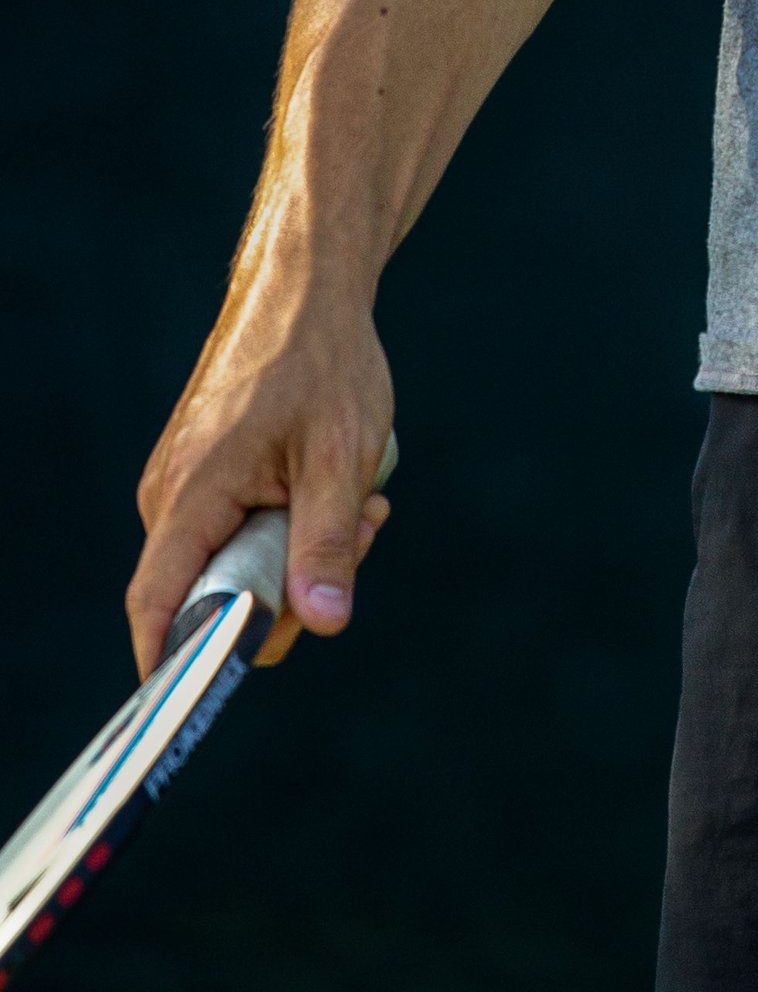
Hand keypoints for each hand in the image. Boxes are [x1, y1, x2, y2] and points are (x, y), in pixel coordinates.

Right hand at [127, 286, 396, 675]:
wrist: (308, 289)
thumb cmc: (323, 363)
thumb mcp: (341, 459)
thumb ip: (326, 545)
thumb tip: (320, 625)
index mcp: (190, 495)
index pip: (158, 604)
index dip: (175, 663)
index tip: (203, 702)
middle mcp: (172, 495)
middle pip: (214, 593)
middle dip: (291, 587)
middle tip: (363, 539)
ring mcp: (187, 484)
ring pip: (239, 560)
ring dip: (305, 548)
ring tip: (366, 500)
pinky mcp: (210, 474)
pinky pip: (244, 528)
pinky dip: (295, 520)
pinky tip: (343, 485)